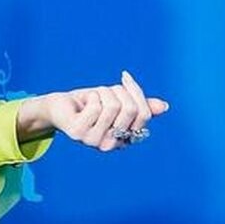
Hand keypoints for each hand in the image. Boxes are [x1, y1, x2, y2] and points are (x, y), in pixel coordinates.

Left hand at [35, 72, 167, 150]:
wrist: (60, 107)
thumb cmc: (90, 103)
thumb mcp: (118, 101)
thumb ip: (140, 105)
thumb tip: (164, 107)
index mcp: (124, 139)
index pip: (144, 114)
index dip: (137, 92)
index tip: (125, 78)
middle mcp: (111, 145)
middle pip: (131, 109)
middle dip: (119, 90)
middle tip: (105, 91)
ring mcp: (94, 141)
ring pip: (113, 106)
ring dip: (103, 92)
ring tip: (94, 97)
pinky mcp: (78, 133)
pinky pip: (96, 106)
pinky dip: (91, 96)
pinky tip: (83, 103)